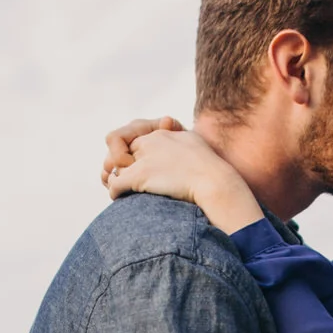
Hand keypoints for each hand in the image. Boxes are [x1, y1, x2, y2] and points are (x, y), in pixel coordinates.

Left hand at [103, 124, 265, 236]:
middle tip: (128, 182)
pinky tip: (121, 199)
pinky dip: (116, 192)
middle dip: (123, 168)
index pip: (138, 143)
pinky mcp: (140, 175)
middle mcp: (152, 141)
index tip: (138, 171)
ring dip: (120, 180)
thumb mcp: (198, 147)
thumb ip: (186, 144)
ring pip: (118, 169)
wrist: (216, 183)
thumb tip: (178, 143)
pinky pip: (116, 184)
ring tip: (125, 191)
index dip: (135, 159)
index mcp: (164, 133)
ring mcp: (145, 158)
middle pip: (126, 153)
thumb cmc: (213, 173)